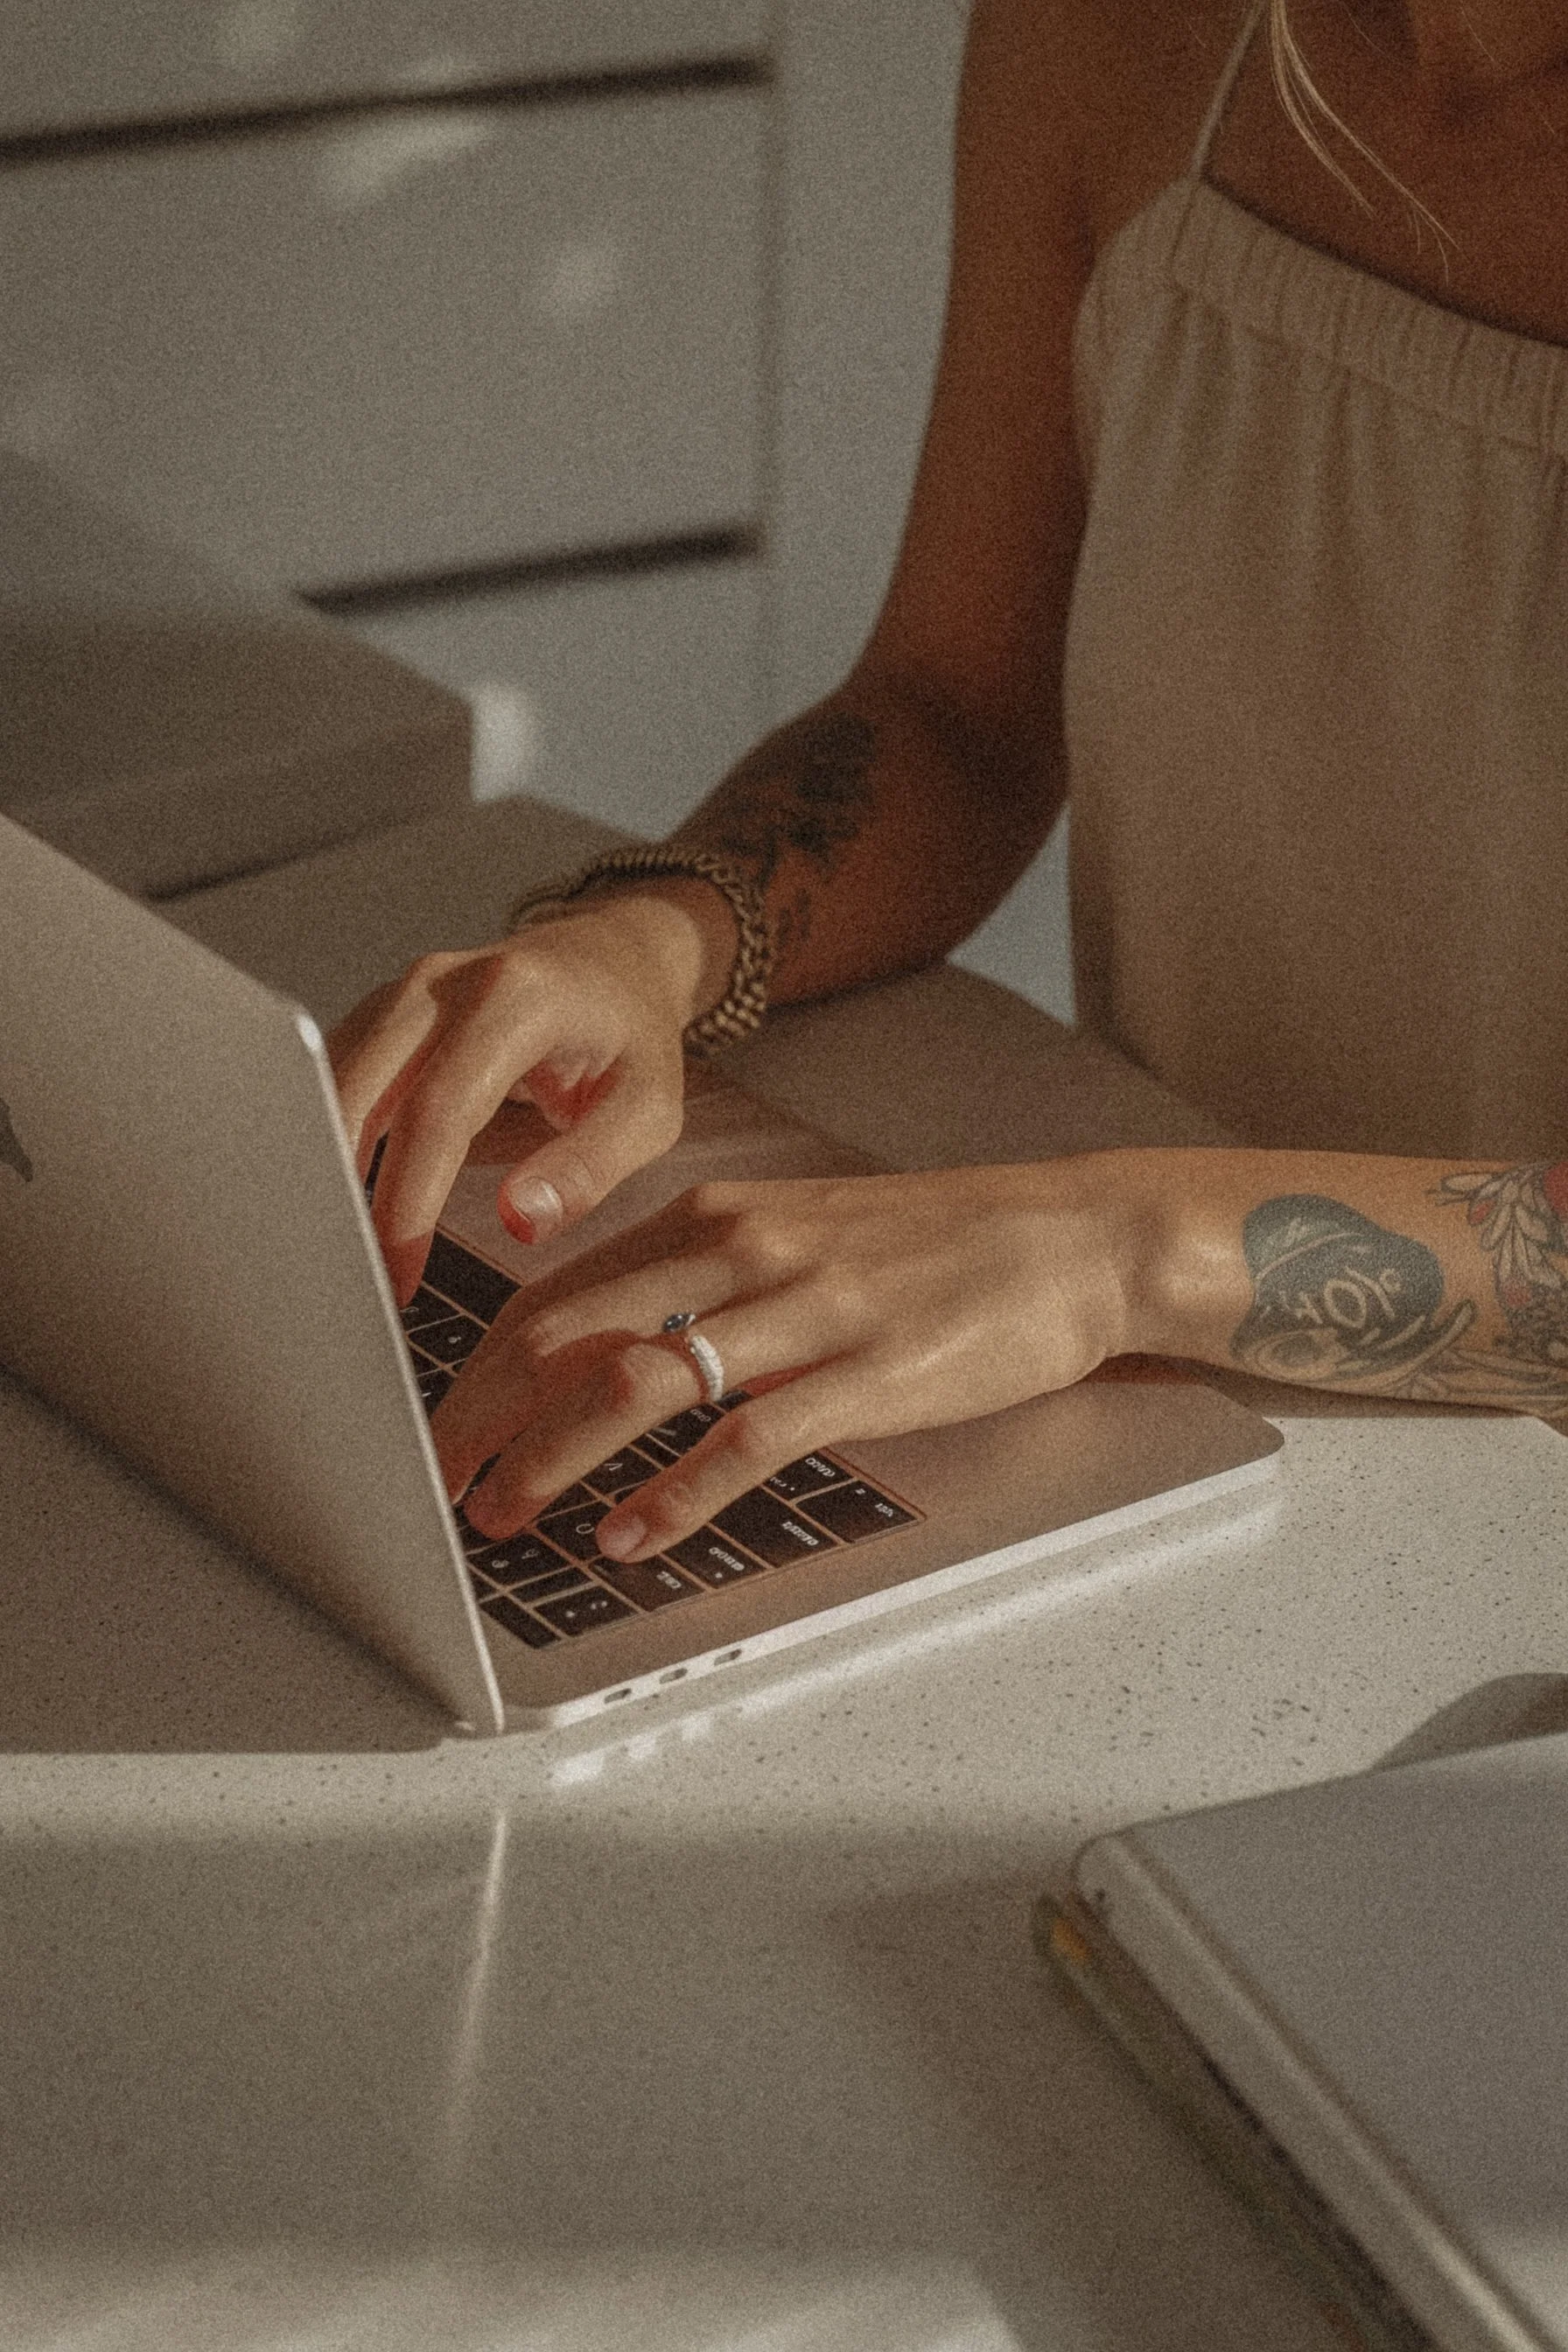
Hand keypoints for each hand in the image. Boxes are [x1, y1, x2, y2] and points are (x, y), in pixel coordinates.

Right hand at [328, 890, 728, 1305]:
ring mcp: (406, 990)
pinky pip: (335, 1072)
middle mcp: (446, 982)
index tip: (396, 1272)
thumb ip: (589, 1167)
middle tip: (343, 1274)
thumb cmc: (633, 1040)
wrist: (614, 961)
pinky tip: (331, 1195)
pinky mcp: (385, 1009)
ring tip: (329, 1245)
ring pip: (331, 1078)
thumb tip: (519, 1221)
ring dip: (320, 1162)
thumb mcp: (648, 1110)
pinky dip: (324, 1133)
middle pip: (360, 1087)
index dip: (409, 1200)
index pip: (440, 1110)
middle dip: (340, 1188)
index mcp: (516, 999)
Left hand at [434, 1156, 1145, 1558]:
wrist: (1070, 1238)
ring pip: (638, 1383)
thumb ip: (704, 1281)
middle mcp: (742, 1252)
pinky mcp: (864, 1373)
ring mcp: (803, 1312)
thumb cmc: (936, 1247)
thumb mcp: (799, 1237)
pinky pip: (745, 1439)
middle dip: (481, 1418)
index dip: (477, 1368)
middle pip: (567, 1334)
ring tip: (506, 1517)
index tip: (435, 1426)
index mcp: (716, 1217)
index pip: (557, 1292)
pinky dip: (676, 1495)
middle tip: (434, 1484)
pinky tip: (634, 1536)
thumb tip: (609, 1350)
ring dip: (553, 1459)